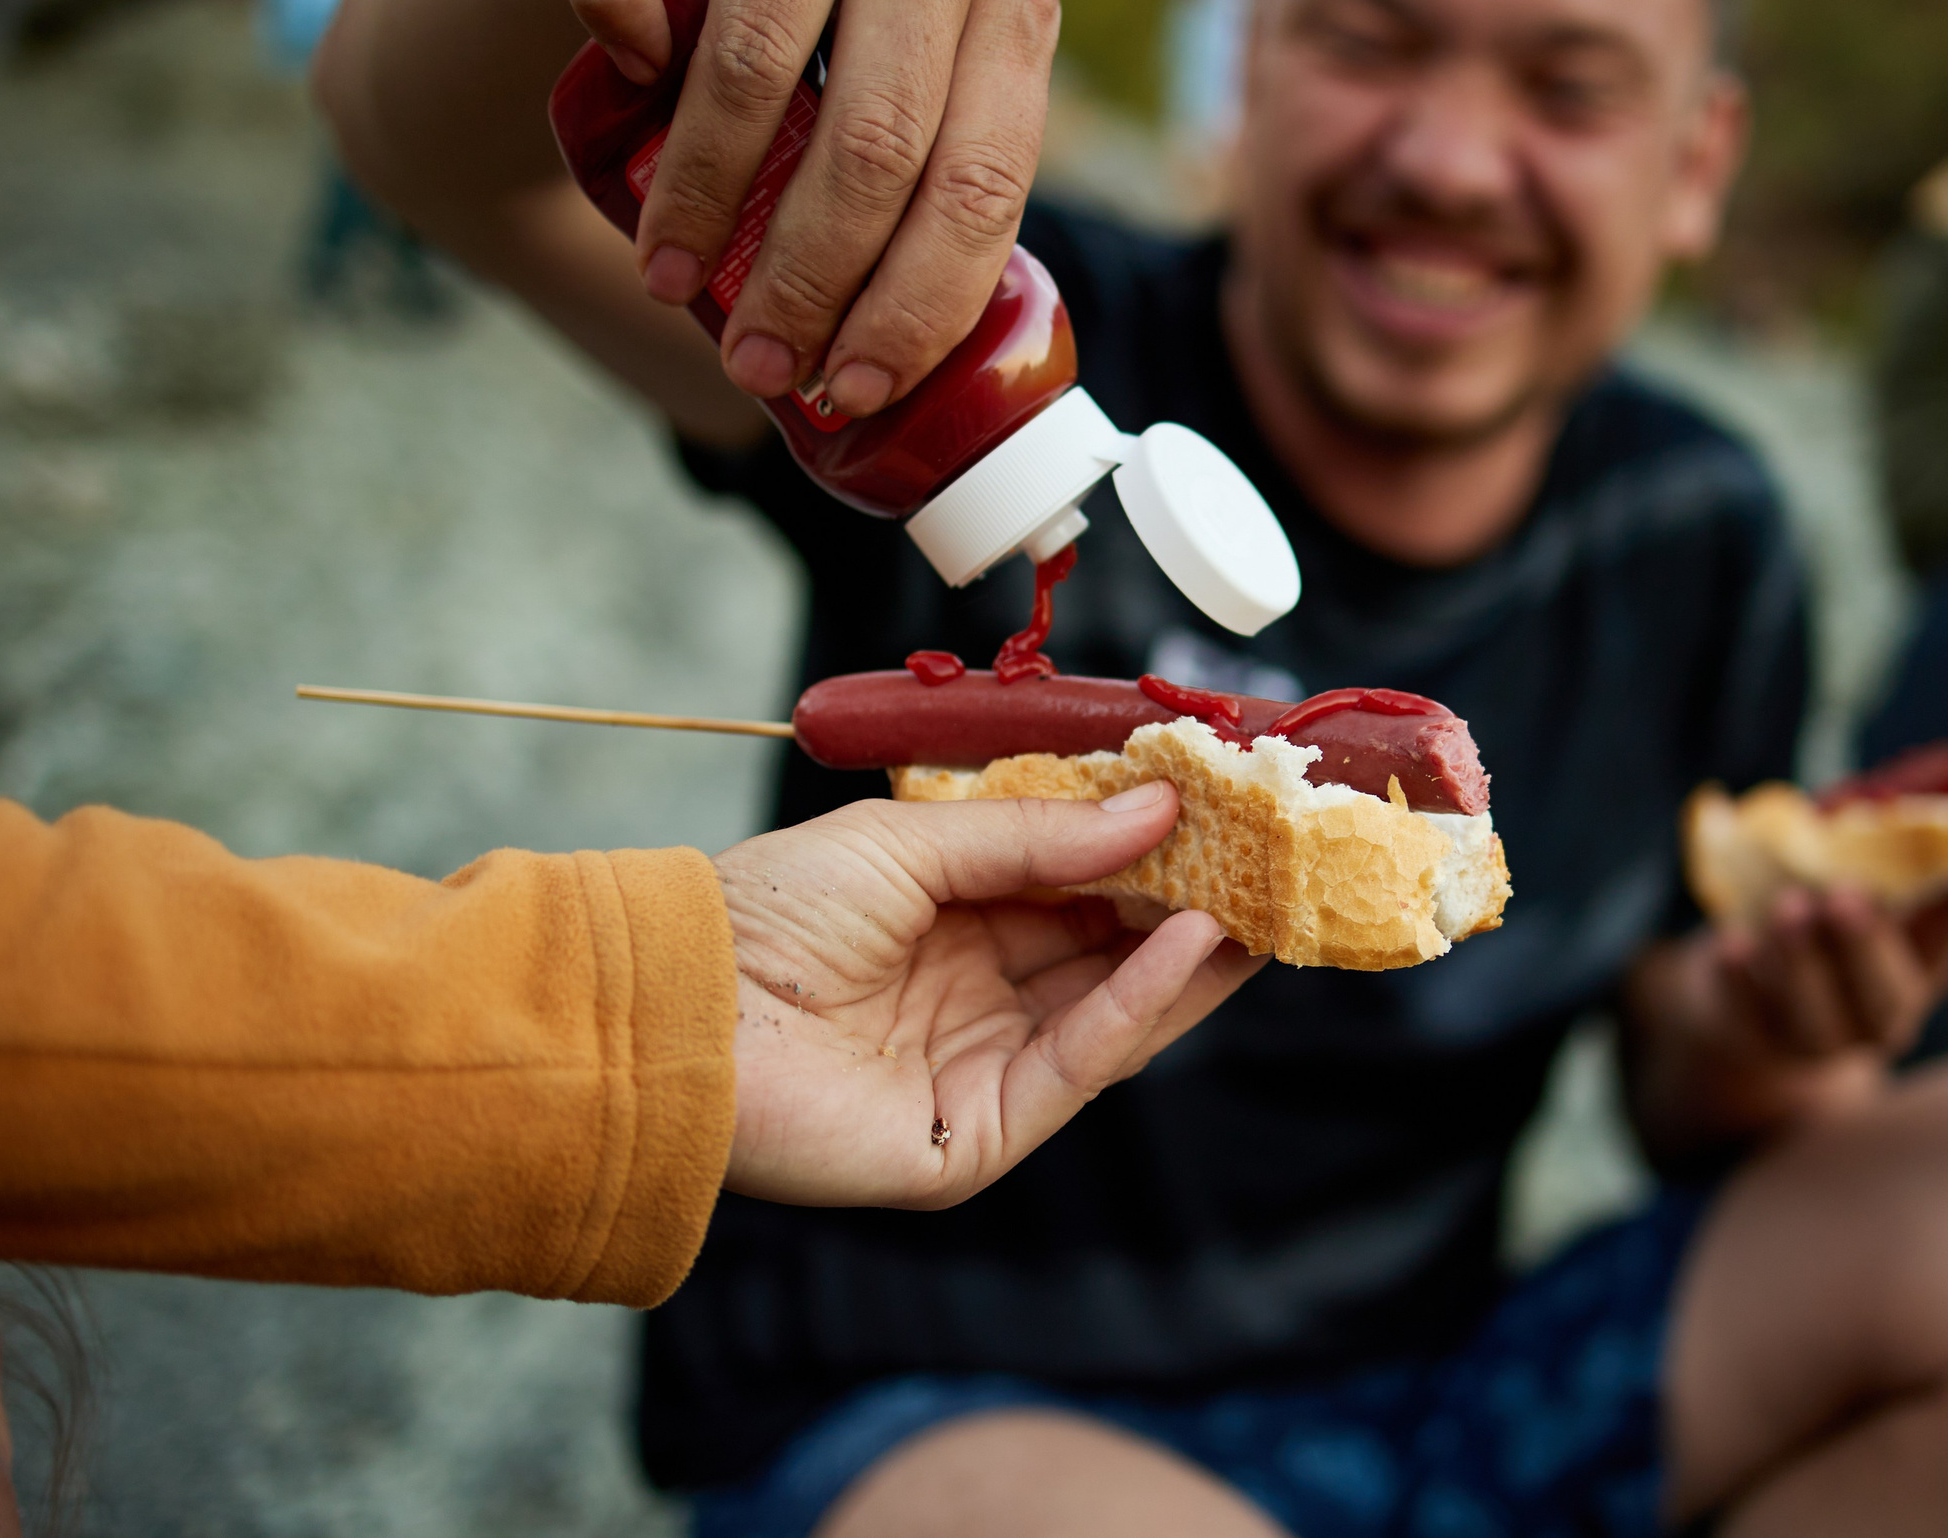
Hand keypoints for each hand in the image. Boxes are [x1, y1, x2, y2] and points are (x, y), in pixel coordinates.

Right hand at [563, 0, 1059, 412]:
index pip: (982, 182)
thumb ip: (961, 104)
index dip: (915, 306)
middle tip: (758, 359)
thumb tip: (916, 318)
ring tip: (669, 271)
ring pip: (753, 67)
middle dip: (806, 285)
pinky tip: (631, 62)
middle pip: (874, 149)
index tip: (854, 384)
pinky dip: (618, 14)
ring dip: (702, 198)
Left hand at [714, 785, 1262, 1207]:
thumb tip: (1156, 809)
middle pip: (1106, 956)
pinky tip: (1188, 942)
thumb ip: (1039, 834)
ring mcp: (980, 1073)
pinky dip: (1139, 1004)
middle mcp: (974, 1002)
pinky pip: (1078, 1064)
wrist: (677, 1011)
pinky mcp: (979, 1138)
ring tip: (1259, 897)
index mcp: (951, 928)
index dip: (1149, 855)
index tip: (1222, 809)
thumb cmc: (768, 914)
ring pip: (1111, 1015)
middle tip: (1270, 856)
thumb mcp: (913, 844)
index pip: (1075, 893)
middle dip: (1190, 907)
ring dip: (1189, 957)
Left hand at [1626, 726, 1947, 1162]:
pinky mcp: (1753, 1034)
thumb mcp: (1869, 835)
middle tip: (1844, 897)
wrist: (1741, 977)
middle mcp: (1881, 1003)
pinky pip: (1748, 1017)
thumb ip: (1935, 792)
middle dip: (1867, 947)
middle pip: (1887, 996)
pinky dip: (1742, 981)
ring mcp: (1817, 1030)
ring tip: (1787, 907)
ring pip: (1818, 1016)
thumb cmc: (1825, 891)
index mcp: (1928, 951)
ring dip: (1802, 960)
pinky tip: (1734, 948)